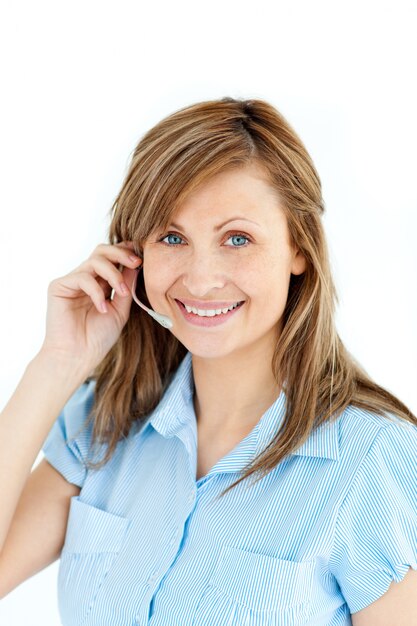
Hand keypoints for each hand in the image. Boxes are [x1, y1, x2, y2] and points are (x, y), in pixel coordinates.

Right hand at [39, 241, 141, 370]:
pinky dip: (97, 292)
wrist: (78, 357)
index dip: (126, 253)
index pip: (112, 258)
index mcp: (100, 283)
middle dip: (121, 253)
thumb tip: (137, 265)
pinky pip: (83, 277)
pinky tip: (102, 308)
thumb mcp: (120, 310)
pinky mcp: (59, 286)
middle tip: (136, 263)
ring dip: (114, 274)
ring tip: (123, 292)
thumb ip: (127, 287)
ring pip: (95, 260)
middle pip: (102, 251)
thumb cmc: (98, 338)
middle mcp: (86, 279)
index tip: (143, 259)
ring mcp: (72, 281)